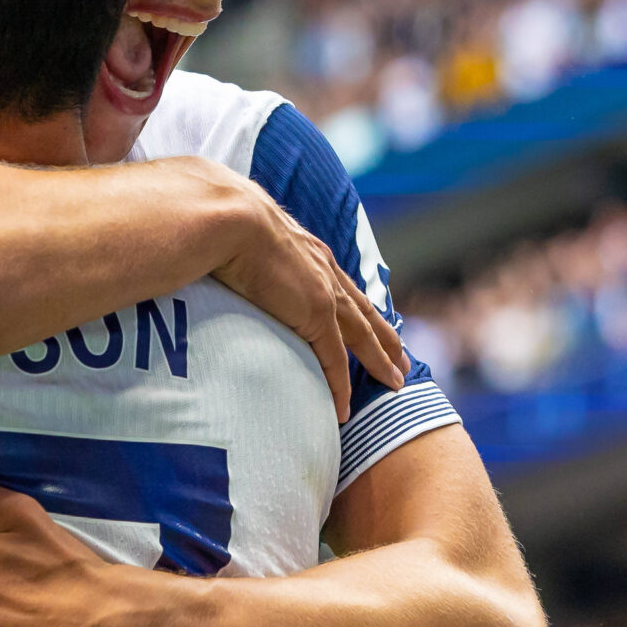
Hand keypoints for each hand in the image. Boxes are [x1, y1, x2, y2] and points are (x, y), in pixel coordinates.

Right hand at [208, 184, 407, 423]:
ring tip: (394, 382)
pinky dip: (341, 386)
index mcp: (310, 253)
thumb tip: (228, 262)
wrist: (231, 218)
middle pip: (364, 311)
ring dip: (381, 361)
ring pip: (363, 336)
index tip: (372, 321)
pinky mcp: (315, 316)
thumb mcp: (244, 237)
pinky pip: (335, 360)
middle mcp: (324, 271)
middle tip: (402, 358)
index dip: (359, 307)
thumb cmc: (224, 222)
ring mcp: (323, 294)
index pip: (342, 286)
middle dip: (386, 336)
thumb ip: (247, 253)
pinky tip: (344, 408)